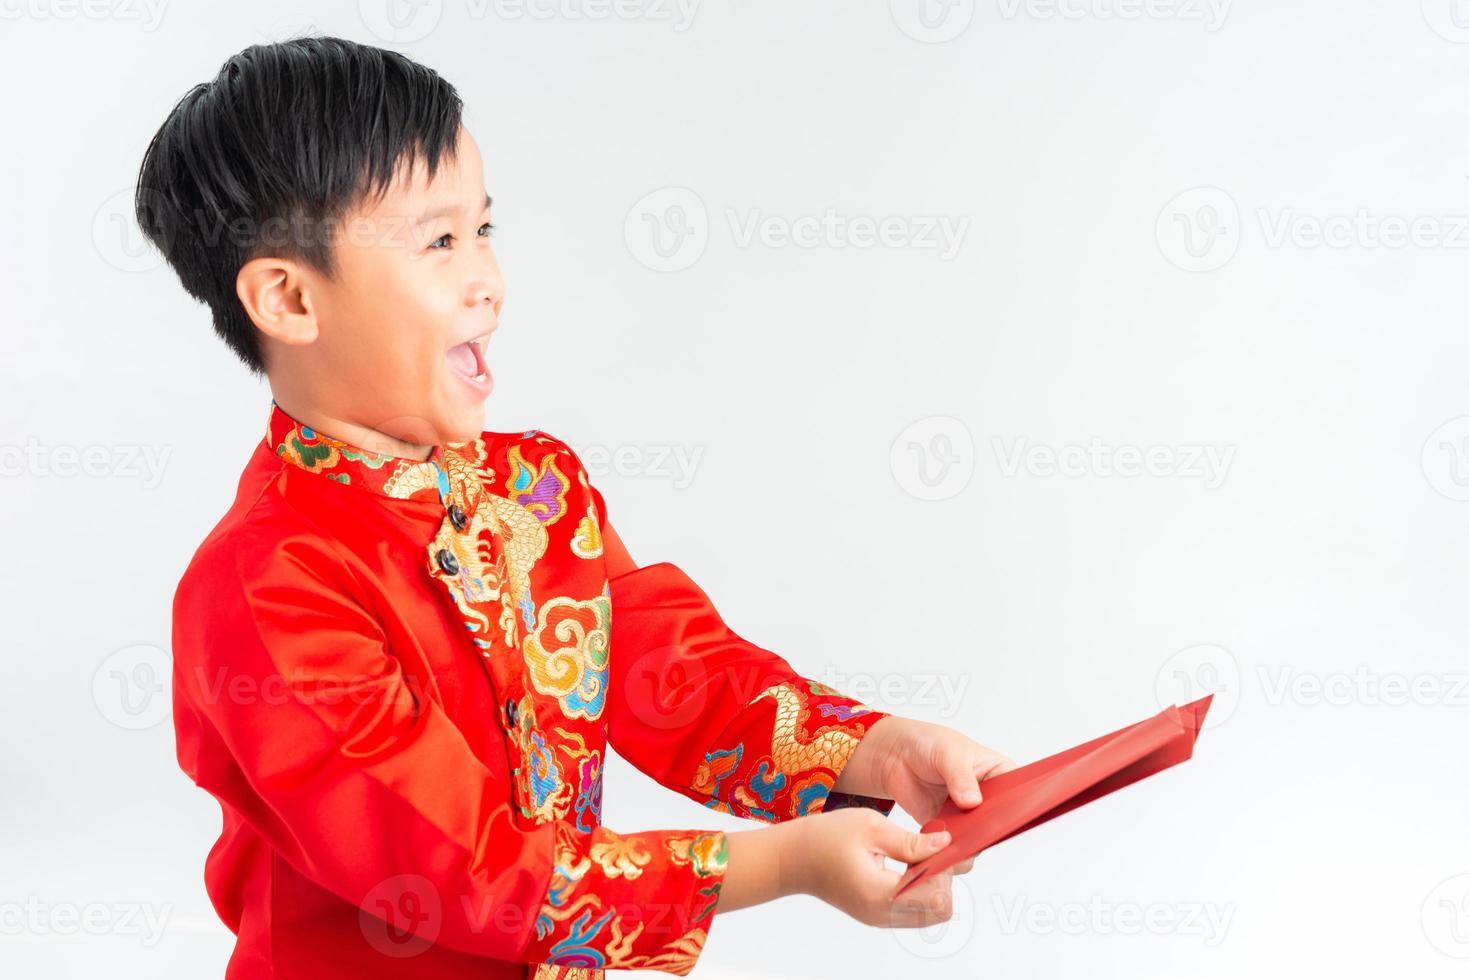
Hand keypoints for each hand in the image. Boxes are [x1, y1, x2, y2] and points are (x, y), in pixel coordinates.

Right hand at [784, 807, 958, 927]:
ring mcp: (880, 917)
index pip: (937, 897)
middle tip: (929, 849)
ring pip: (931, 913)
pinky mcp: (878, 914)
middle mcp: (882, 913)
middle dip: (945, 879)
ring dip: (934, 884)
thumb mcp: (870, 826)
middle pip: (940, 911)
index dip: (945, 869)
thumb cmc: (824, 838)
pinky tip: (907, 864)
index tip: (940, 843)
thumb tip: (945, 844)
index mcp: (879, 893)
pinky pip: (914, 909)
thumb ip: (911, 840)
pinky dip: (921, 889)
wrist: (792, 858)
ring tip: (916, 855)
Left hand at [836, 716, 1016, 873]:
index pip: (1021, 792)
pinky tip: (941, 849)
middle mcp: (989, 797)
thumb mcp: (949, 752)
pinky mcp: (949, 828)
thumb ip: (961, 776)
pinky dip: (949, 850)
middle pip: (1002, 821)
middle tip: (981, 833)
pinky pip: (955, 847)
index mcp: (999, 772)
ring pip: (979, 839)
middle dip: (992, 829)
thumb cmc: (928, 743)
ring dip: (969, 843)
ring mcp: (970, 815)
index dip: (1020, 805)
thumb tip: (973, 801)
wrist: (894, 755)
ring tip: (957, 843)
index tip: (1011, 816)